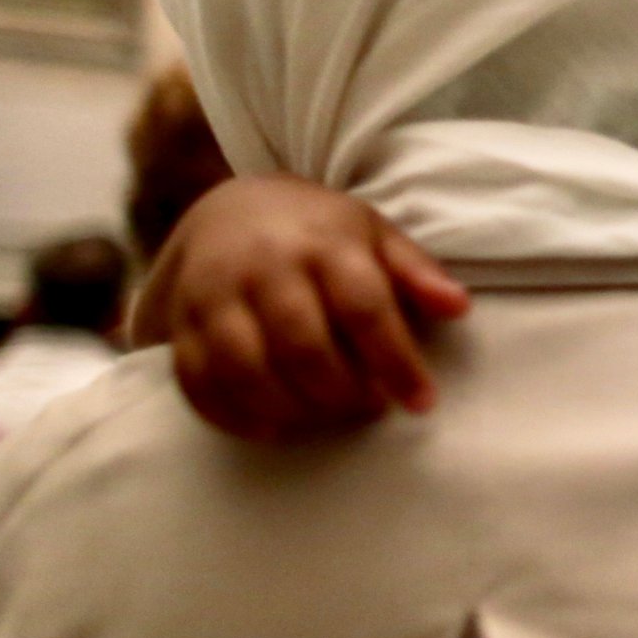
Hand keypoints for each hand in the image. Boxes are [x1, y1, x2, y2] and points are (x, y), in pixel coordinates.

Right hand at [133, 174, 468, 441]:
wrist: (226, 210)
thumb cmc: (317, 234)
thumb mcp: (372, 234)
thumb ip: (414, 272)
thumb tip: (458, 308)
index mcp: (323, 243)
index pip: (363, 306)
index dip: (396, 361)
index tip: (421, 402)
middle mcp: (264, 267)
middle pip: (302, 344)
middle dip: (342, 392)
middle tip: (369, 408)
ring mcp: (215, 296)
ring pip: (244, 368)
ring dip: (291, 409)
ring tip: (325, 418)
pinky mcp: (180, 326)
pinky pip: (197, 383)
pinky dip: (234, 416)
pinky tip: (273, 427)